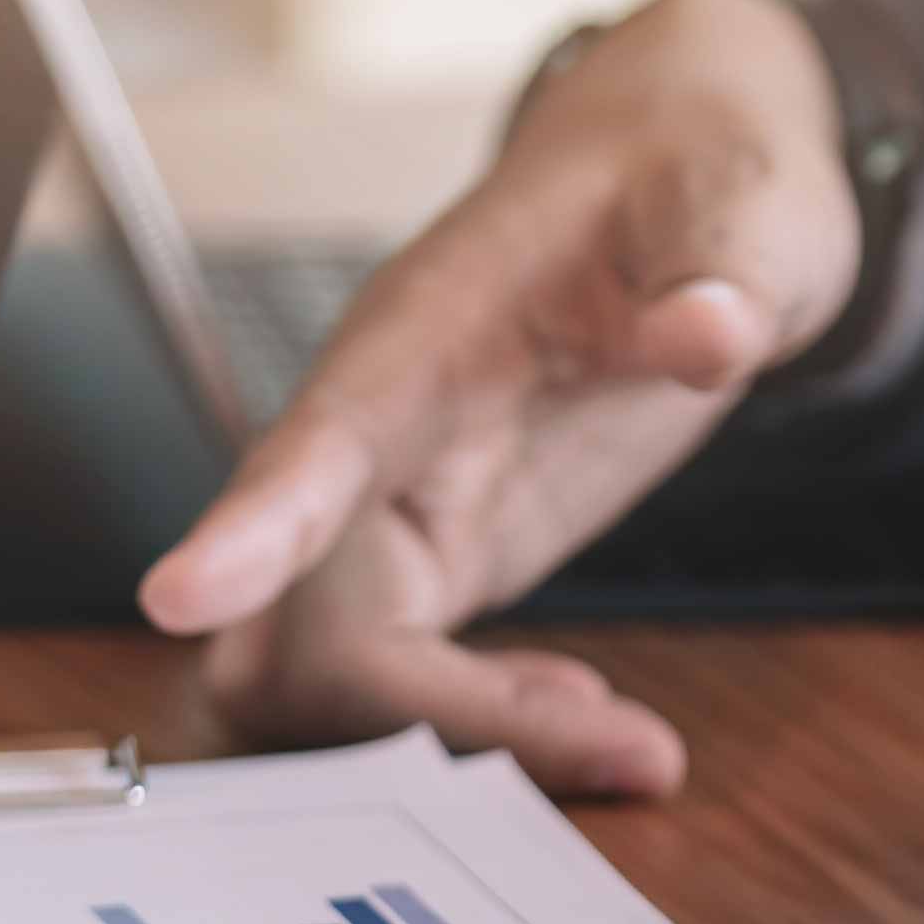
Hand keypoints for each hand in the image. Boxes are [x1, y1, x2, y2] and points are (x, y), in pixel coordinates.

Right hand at [136, 0, 860, 795]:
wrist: (676, 182)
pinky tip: (588, 719)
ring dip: (448, 746)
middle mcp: (372, 436)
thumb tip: (708, 333)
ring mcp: (389, 508)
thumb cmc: (689, 176)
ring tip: (623, 741)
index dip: (247, 529)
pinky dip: (478, 735)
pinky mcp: (428, 558)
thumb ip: (725, 269)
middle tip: (626, 747)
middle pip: (307, 623)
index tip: (177, 597)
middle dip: (430, 721)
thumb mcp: (746, 198)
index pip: (312, 441)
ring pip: (328, 676)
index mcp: (421, 334)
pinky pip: (390, 687)